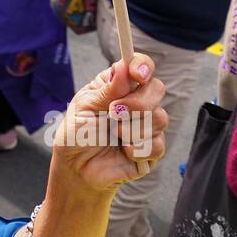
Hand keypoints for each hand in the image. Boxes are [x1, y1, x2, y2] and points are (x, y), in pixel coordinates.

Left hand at [49, 55, 166, 193]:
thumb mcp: (85, 109)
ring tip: (113, 136)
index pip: (141, 66)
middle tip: (114, 113)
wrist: (77, 170)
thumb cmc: (77, 136)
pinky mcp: (152, 149)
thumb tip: (123, 67)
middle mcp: (136, 102)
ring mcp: (147, 125)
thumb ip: (106, 91)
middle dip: (136, 103)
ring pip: (160, 117)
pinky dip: (138, 148)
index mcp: (118, 86)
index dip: (143, 66)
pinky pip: (159, 143)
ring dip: (132, 129)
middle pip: (157, 89)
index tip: (138, 74)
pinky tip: (124, 152)